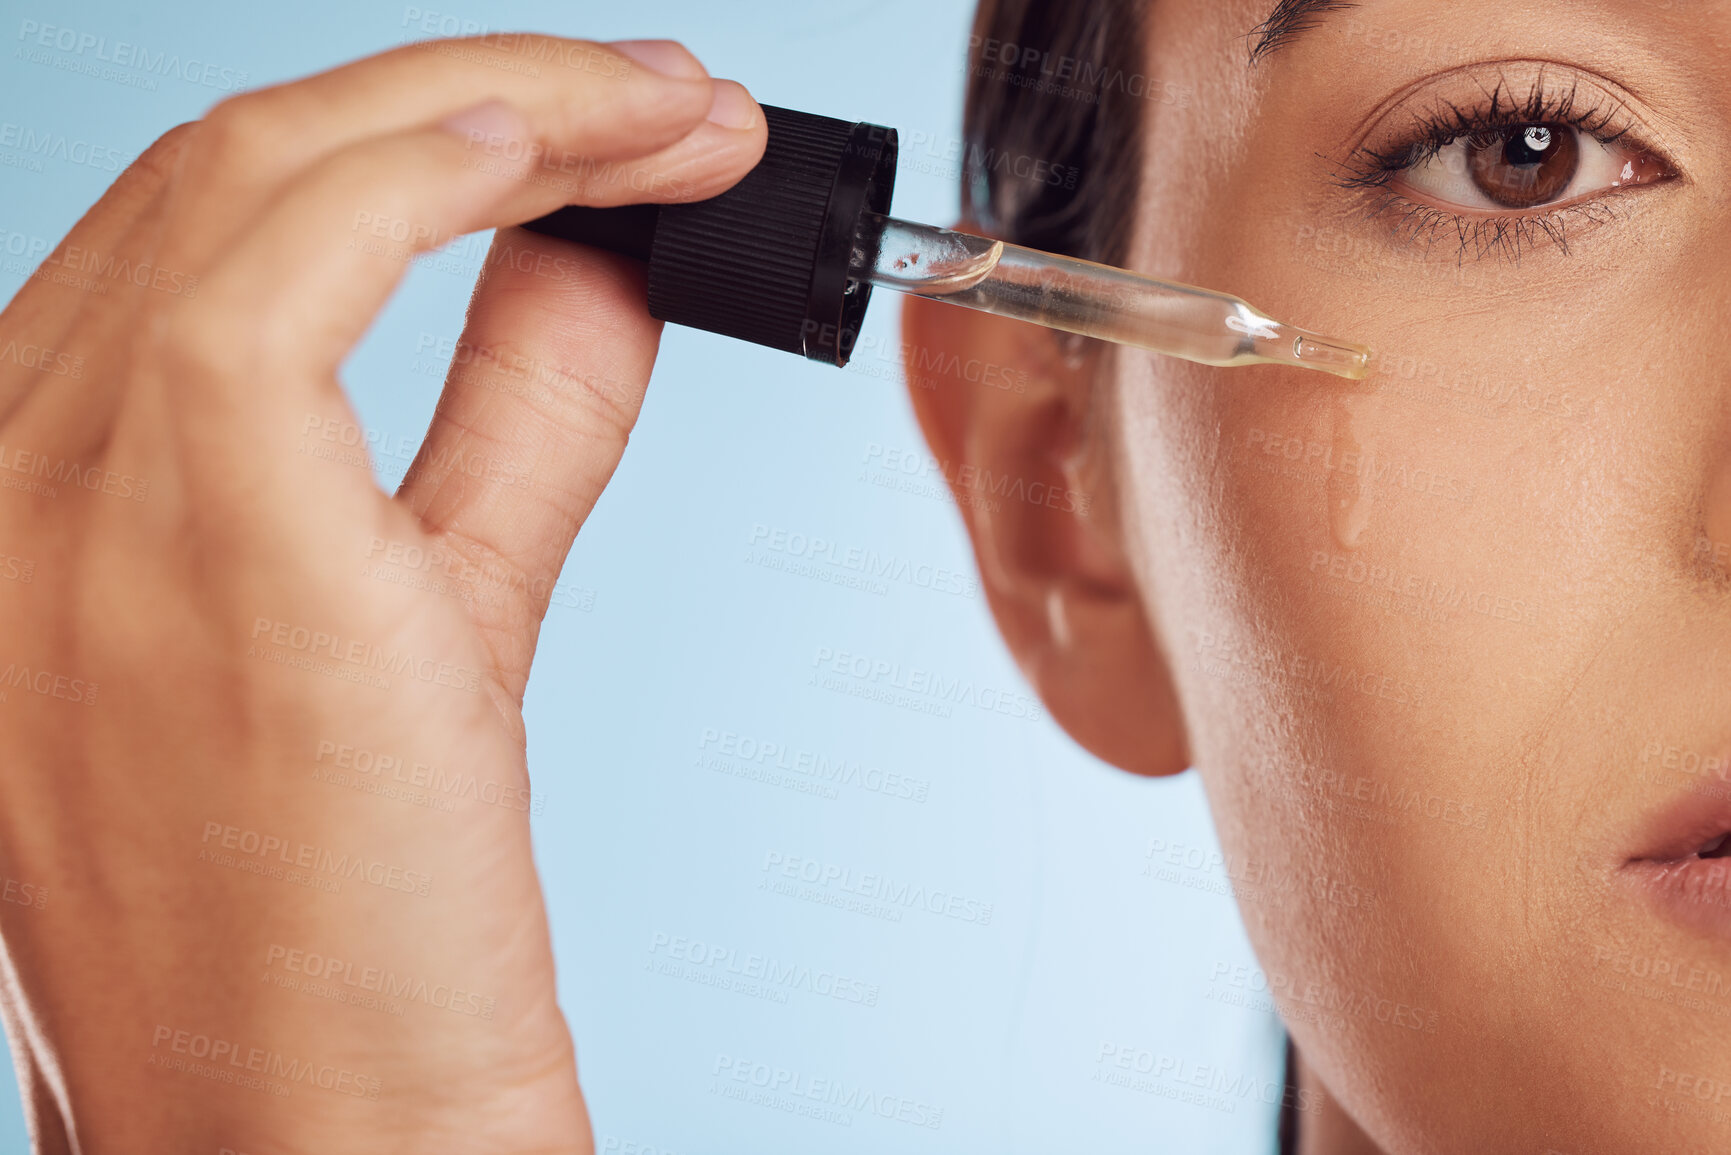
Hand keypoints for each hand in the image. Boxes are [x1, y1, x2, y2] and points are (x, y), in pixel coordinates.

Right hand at [0, 34, 762, 1153]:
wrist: (322, 1127)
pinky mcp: (187, 554)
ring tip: (668, 113)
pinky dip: (421, 178)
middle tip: (661, 101)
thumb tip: (589, 256)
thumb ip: (504, 414)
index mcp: (23, 496)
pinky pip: (275, 276)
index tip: (572, 130)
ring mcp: (59, 515)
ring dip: (493, 109)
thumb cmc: (355, 906)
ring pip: (256, 182)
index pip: (202, 226)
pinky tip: (557, 152)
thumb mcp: (428, 596)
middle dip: (472, 98)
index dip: (399, 140)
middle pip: (224, 169)